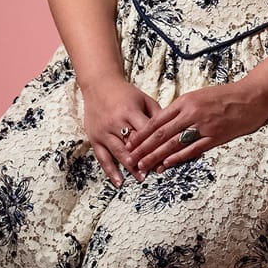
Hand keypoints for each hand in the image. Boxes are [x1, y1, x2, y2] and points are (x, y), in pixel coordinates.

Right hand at [79, 73, 162, 188]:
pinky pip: (102, 157)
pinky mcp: (94, 138)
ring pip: (118, 152)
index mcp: (130, 111)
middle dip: (145, 159)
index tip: (167, 156)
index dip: (156, 145)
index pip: (146, 132)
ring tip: (141, 178)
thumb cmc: (125, 93)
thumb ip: (157, 115)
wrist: (99, 85)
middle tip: (156, 172)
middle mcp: (116, 122)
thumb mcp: (144, 99)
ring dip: (130, 167)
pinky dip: (110, 171)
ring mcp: (104, 132)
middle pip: (132, 145)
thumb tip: (172, 131)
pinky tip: (119, 182)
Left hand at [128, 79, 267, 175]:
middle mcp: (191, 113)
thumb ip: (182, 108)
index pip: (157, 120)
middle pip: (161, 134)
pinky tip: (167, 164)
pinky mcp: (215, 136)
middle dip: (143, 148)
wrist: (250, 97)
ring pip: (174, 143)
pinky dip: (178, 157)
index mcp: (185, 101)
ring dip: (156, 156)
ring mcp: (203, 126)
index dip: (141, 133)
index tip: (130, 143)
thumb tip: (165, 121)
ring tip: (144, 166)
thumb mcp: (199, 95)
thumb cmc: (224, 95)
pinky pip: (193, 149)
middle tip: (130, 159)